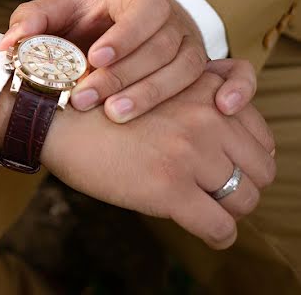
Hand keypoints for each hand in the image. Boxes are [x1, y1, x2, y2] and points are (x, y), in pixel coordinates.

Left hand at [0, 0, 256, 121]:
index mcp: (138, 0)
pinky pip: (236, 73)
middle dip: (122, 77)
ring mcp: (194, 45)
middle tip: (87, 100)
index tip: (94, 58)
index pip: (142, 13)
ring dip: (154, 94)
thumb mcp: (58, 14)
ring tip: (116, 116)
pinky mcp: (209, 68)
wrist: (118, 29)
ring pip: (186, 70)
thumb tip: (7, 44)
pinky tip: (222, 109)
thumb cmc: (85, 21)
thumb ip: (33, 22)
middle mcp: (173, 21)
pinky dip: (237, 88)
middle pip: (159, 49)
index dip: (122, 37)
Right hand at [38, 72, 276, 248]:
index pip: (260, 133)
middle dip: (243, 184)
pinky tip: (205, 232)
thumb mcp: (156, 82)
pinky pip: (219, 226)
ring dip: (229, 210)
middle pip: (261, 168)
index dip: (246, 155)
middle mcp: (207, 118)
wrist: (56, 117)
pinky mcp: (170, 187)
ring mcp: (190, 153)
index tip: (227, 166)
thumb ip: (196, 95)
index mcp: (205, 90)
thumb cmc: (99, 103)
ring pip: (245, 199)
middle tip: (216, 191)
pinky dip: (217, 235)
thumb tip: (235, 126)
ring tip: (207, 210)